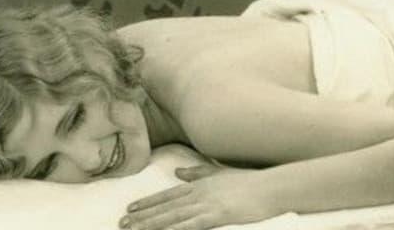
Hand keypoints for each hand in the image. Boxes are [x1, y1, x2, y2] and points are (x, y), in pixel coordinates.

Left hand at [120, 164, 275, 229]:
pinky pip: (190, 225)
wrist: (272, 186)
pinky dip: (174, 229)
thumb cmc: (250, 182)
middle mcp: (199, 193)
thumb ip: (198, 172)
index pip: (168, 195)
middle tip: (122, 223)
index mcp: (200, 184)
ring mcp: (207, 205)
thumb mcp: (221, 173)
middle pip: (165, 207)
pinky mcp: (216, 216)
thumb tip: (178, 170)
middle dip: (142, 216)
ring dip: (151, 224)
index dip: (148, 203)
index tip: (130, 209)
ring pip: (172, 217)